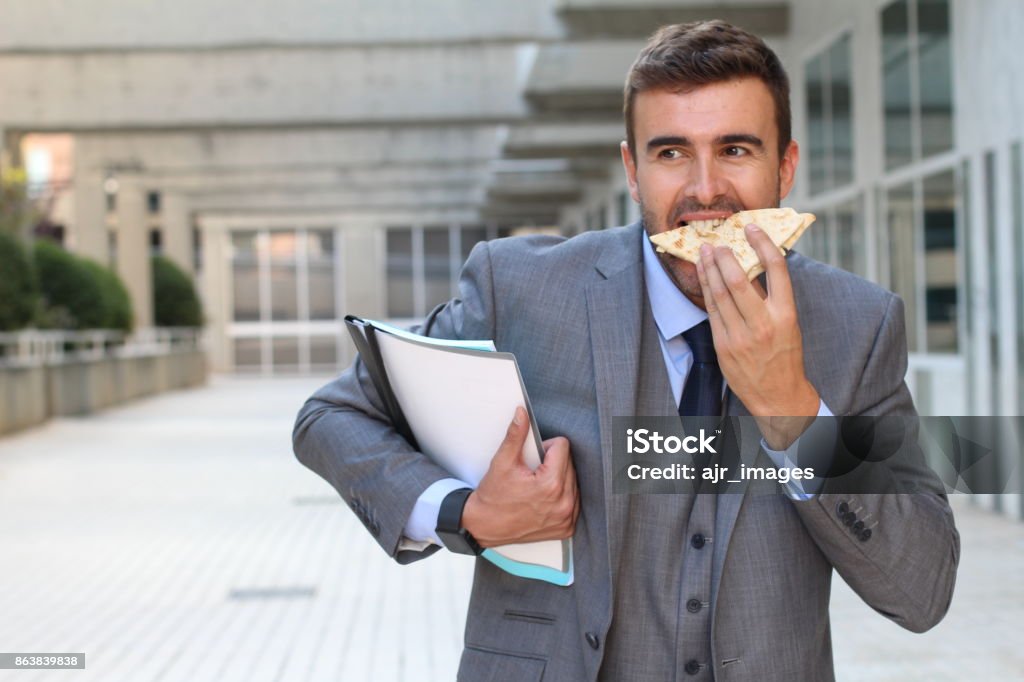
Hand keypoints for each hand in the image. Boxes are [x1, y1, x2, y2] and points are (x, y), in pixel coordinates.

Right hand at [461, 407, 578, 546]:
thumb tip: (522, 413)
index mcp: (550, 484)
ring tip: (537, 487)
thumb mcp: (502, 462)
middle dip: (553, 463)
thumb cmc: (493, 496)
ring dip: (559, 479)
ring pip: (573, 481)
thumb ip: (515, 435)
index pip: (563, 446)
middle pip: (570, 463)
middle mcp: (563, 502)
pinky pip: (574, 501)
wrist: (485, 526)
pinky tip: (544, 499)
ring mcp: (566, 518)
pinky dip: (562, 496)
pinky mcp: (567, 527)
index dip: (546, 447)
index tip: (533, 458)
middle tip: (532, 473)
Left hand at [695, 223, 819, 449]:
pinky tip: (703, 277)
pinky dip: (706, 290)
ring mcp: (740, 336)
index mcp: (786, 315)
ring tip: (705, 252)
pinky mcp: (723, 346)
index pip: (776, 269)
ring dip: (710, 269)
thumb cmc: (785, 354)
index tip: (752, 227)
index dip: (762, 243)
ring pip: (719, 294)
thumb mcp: (788, 324)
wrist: (778, 396)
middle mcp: (763, 324)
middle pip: (739, 280)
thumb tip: (752, 264)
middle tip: (717, 240)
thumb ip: (771, 297)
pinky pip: (712, 312)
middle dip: (724, 256)